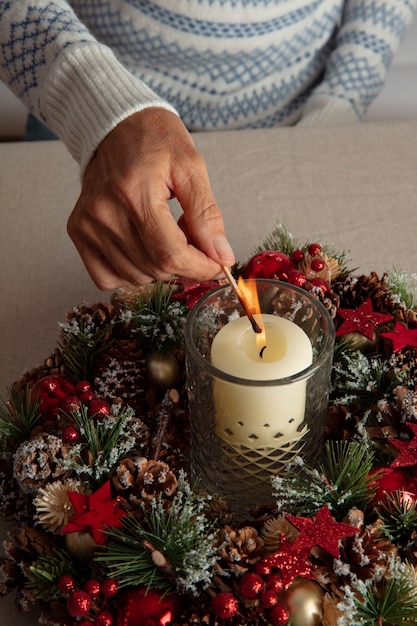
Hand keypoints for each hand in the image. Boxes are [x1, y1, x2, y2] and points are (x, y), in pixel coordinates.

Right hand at [67, 108, 234, 289]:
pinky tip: (142, 249)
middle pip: (155, 268)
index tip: (217, 265)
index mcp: (135, 191)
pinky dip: (130, 273)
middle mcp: (105, 211)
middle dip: (185, 263)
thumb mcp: (192, 168)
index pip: (170, 254)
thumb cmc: (156, 139)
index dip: (200, 267)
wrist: (115, 124)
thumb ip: (207, 216)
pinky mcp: (78, 230)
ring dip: (159, 266)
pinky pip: (106, 277)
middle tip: (193, 238)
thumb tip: (221, 255)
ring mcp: (87, 223)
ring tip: (165, 233)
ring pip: (135, 276)